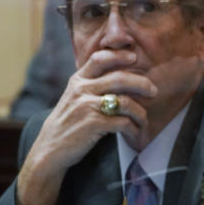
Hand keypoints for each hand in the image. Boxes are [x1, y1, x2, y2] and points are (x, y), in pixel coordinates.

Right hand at [16, 50, 156, 204]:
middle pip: (120, 78)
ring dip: (140, 113)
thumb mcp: (74, 98)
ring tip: (143, 121)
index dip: (119, 55)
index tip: (134, 57)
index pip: (99, 59)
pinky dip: (134, 129)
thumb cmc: (68, 123)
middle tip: (153, 91)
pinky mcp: (93, 124)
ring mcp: (87, 106)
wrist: (50, 149)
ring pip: (126, 102)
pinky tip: (135, 134)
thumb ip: (92, 85)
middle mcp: (82, 90)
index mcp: (78, 80)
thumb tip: (122, 77)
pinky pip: (123, 122)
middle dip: (142, 83)